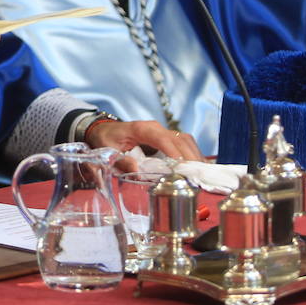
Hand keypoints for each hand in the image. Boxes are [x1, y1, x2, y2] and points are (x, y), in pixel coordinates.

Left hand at [85, 120, 203, 164]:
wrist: (104, 130)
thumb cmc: (106, 139)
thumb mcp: (107, 150)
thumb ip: (120, 161)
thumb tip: (137, 170)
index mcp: (142, 128)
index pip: (163, 139)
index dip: (175, 152)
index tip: (183, 168)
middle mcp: (156, 128)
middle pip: (180, 139)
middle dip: (190, 157)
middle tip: (197, 177)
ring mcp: (162, 132)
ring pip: (185, 140)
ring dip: (195, 156)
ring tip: (201, 175)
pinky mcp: (166, 138)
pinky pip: (184, 143)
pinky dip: (192, 154)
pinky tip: (197, 168)